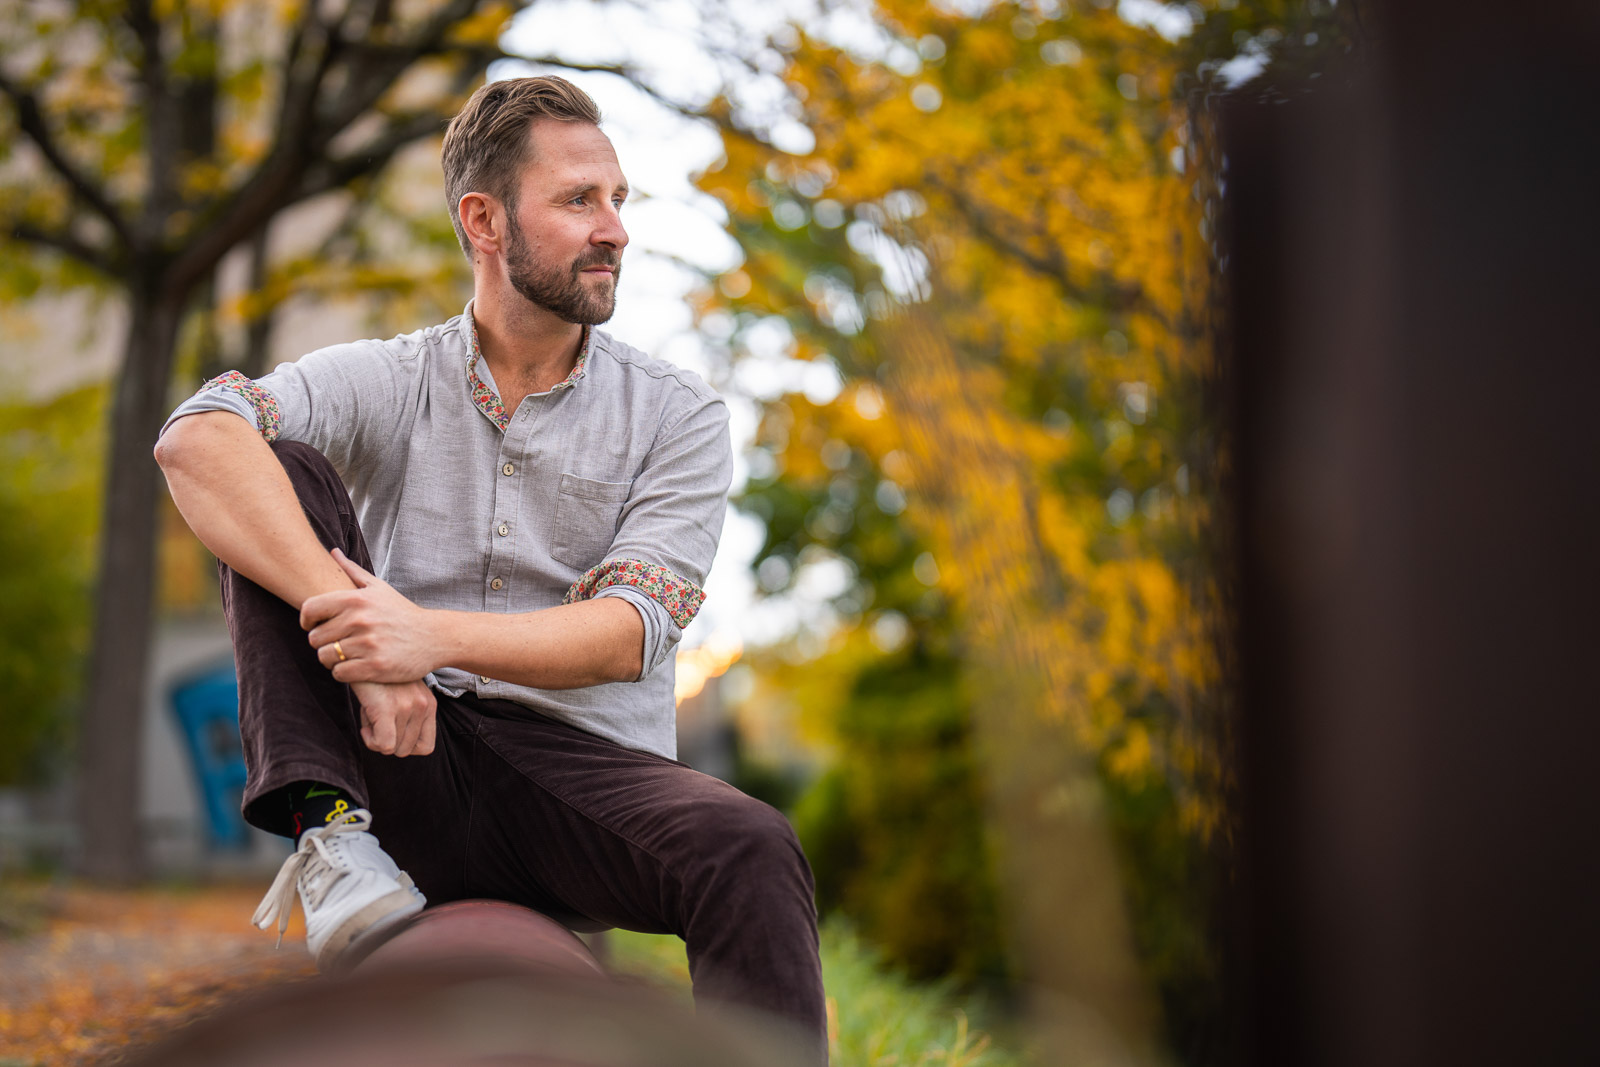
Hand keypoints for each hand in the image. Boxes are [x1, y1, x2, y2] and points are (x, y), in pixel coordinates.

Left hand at [302, 549, 439, 682]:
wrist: (434, 637)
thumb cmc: (402, 612)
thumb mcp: (380, 588)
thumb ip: (352, 571)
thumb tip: (333, 552)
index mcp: (357, 599)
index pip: (309, 609)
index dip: (306, 620)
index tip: (314, 625)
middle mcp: (360, 620)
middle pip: (315, 637)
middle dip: (322, 642)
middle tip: (335, 643)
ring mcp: (367, 644)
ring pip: (325, 657)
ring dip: (331, 659)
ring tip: (344, 655)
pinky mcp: (374, 666)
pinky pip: (339, 673)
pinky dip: (344, 673)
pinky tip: (354, 667)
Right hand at [350, 679, 435, 756]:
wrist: (362, 654)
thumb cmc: (379, 677)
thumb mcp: (403, 694)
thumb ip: (407, 717)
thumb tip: (393, 747)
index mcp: (429, 704)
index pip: (426, 747)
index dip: (405, 746)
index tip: (392, 732)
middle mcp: (422, 706)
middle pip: (406, 750)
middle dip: (387, 741)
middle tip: (377, 722)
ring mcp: (407, 707)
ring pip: (393, 749)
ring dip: (376, 738)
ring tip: (371, 717)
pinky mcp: (388, 708)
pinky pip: (384, 745)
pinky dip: (371, 741)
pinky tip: (365, 726)